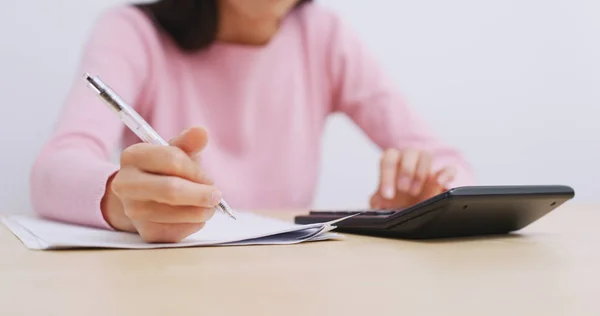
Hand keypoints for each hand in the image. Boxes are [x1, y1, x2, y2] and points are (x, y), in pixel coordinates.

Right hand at [101, 127, 219, 242]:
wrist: (143, 198)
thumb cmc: (165, 171)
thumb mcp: (176, 152)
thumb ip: (189, 142)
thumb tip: (201, 132)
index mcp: (133, 156)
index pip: (172, 160)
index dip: (196, 171)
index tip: (208, 178)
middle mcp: (125, 184)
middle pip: (171, 190)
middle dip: (201, 194)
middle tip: (217, 196)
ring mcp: (132, 210)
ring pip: (175, 213)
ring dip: (200, 211)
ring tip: (209, 207)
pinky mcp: (144, 233)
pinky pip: (176, 231)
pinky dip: (193, 225)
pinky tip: (195, 217)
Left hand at [370, 148, 455, 208]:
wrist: (410, 211)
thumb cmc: (394, 204)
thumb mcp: (381, 205)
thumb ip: (376, 202)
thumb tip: (375, 204)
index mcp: (393, 164)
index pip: (389, 158)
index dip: (387, 174)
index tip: (387, 195)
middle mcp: (409, 161)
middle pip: (409, 152)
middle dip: (406, 170)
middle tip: (403, 190)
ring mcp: (426, 168)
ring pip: (426, 155)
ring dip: (421, 172)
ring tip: (415, 192)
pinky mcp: (441, 178)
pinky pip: (448, 169)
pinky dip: (446, 174)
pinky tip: (440, 183)